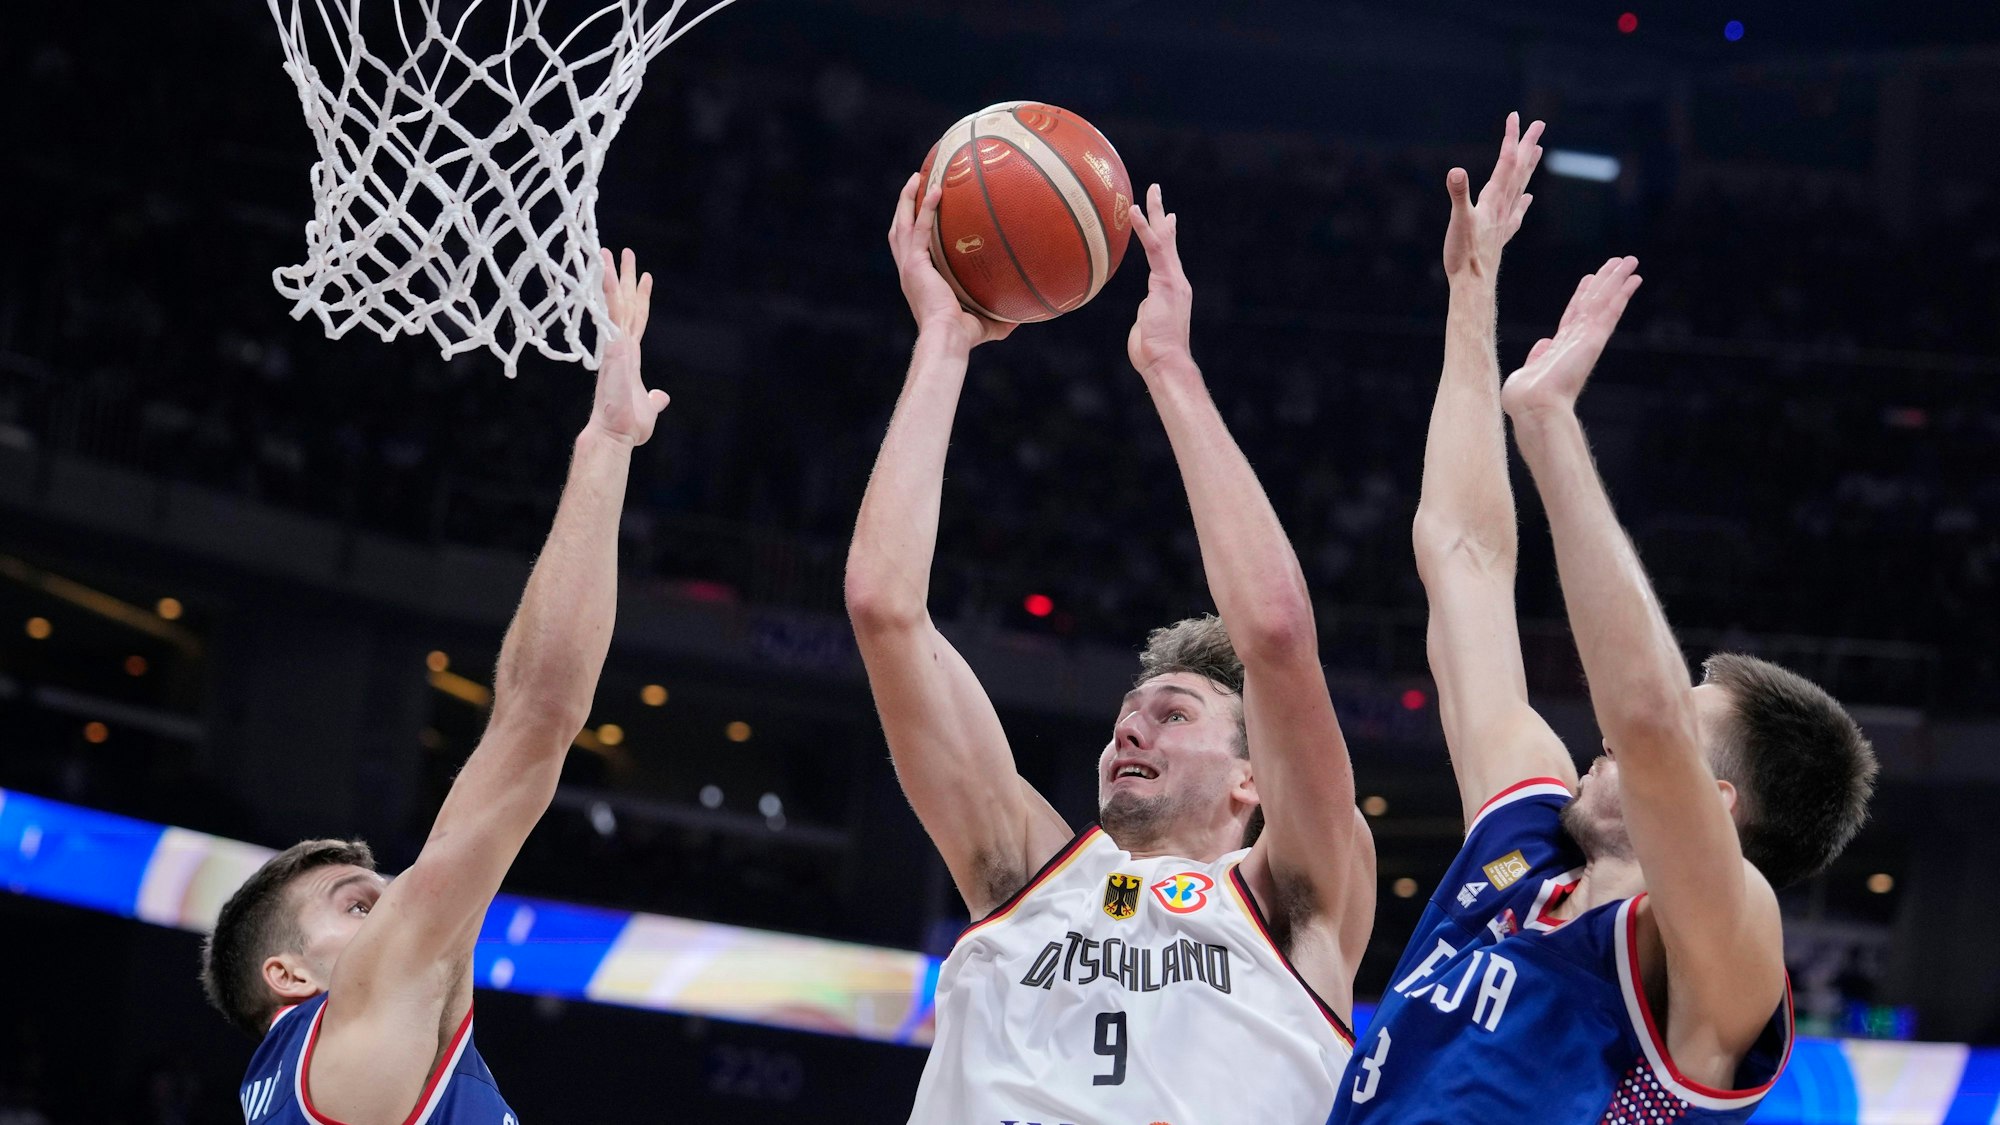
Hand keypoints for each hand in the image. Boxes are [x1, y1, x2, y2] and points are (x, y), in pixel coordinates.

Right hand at [589, 246, 669, 446]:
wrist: (615, 433)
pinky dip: (606, 293)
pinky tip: (603, 273)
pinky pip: (609, 314)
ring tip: (610, 252)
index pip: (637, 319)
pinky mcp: (612, 347)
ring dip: (612, 277)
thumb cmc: (627, 424)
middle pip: (624, 304)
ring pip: (615, 303)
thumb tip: (662, 397)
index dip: (641, 298)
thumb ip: (655, 399)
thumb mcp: (649, 407)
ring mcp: (615, 344)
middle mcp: (621, 345)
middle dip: (625, 277)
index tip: (645, 277)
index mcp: (630, 355)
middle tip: (625, 252)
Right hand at [888, 173, 1012, 349]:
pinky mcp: (915, 264)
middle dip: (905, 206)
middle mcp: (909, 271)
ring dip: (908, 199)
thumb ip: (1001, 317)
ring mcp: (910, 266)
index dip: (914, 229)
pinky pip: (920, 228)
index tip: (922, 212)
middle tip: (915, 183)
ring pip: (902, 224)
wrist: (948, 339)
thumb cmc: (964, 337)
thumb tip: (1023, 314)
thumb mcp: (986, 324)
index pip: (912, 249)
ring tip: (918, 177)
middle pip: (899, 231)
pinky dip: (926, 208)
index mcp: (919, 281)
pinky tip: (938, 189)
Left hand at [1126, 183, 1193, 376]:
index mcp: (1171, 289)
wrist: (1165, 361)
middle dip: (1162, 215)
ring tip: (1151, 190)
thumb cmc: (1152, 351)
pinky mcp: (1166, 281)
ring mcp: (1173, 280)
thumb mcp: (1147, 325)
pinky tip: (1133, 211)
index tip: (1167, 217)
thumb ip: (1148, 312)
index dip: (1166, 235)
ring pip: (1163, 239)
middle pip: (1168, 240)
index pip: (1167, 256)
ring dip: (1155, 213)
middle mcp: (1176, 280)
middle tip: (1156, 190)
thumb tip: (1147, 309)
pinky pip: (1153, 249)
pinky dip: (1143, 229)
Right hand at [1443, 112, 1543, 283]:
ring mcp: (1503, 221)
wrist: (1473, 286)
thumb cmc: (1464, 255)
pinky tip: (1529, 198)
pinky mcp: (1500, 235)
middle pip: (1519, 170)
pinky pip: (1517, 213)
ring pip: (1520, 187)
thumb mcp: (1458, 221)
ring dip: (1528, 167)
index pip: (1505, 162)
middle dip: (1527, 145)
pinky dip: (1523, 202)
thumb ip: (1458, 194)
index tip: (1516, 116)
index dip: (1510, 138)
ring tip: (1537, 151)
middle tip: (1538, 124)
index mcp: (1493, 199)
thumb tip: (1456, 171)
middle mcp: (1502, 207)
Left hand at [1501, 256, 1641, 419]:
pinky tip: (1633, 279)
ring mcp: (1587, 339)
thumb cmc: (1525, 399)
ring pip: (1605, 301)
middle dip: (1606, 282)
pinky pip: (1610, 310)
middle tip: (1619, 262)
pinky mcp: (1594, 339)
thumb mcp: (1526, 372)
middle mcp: (1577, 340)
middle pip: (1594, 303)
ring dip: (1617, 280)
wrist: (1534, 408)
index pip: (1574, 315)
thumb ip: (1536, 356)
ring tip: (1630, 260)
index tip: (1590, 278)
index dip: (1582, 295)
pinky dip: (1622, 293)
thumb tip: (1542, 343)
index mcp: (1561, 347)